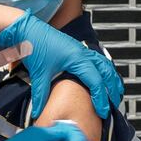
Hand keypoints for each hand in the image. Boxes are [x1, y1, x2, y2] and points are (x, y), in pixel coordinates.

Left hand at [0, 10, 123, 118]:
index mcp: (77, 58)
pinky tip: (102, 78)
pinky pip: (97, 59)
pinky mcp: (76, 49)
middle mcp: (83, 53)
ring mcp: (81, 49)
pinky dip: (104, 70)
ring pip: (105, 64)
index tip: (103, 112)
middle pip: (107, 72)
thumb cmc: (34, 45)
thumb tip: (38, 113)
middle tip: (114, 105)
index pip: (96, 82)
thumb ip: (41, 95)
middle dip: (113, 89)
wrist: (26, 28)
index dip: (101, 99)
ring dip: (111, 79)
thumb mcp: (39, 73)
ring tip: (114, 93)